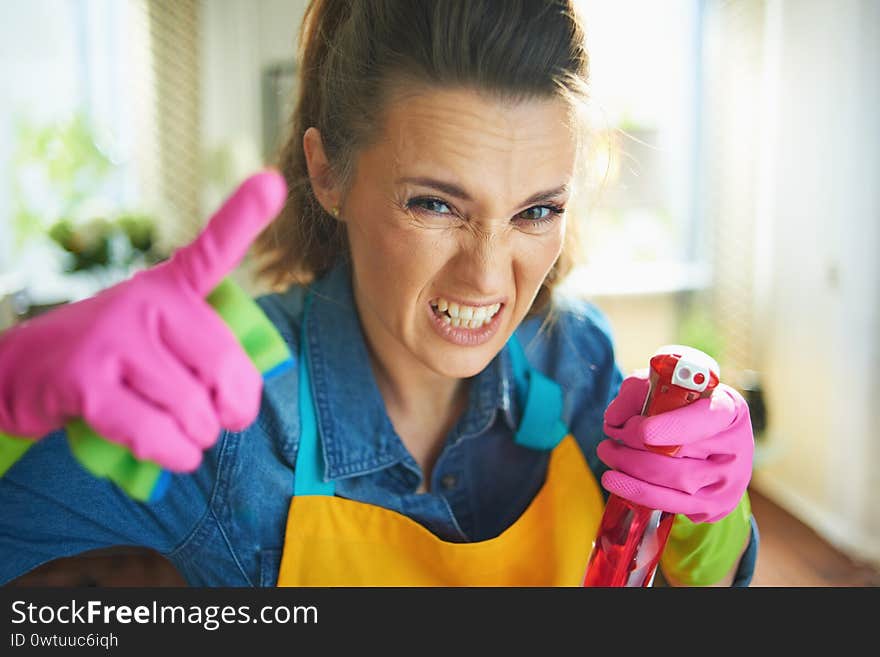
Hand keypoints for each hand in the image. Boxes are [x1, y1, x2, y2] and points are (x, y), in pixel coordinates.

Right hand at [0, 170, 286, 471]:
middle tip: (225, 421)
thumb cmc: (112, 360)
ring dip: (199, 438)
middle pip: (221, 363)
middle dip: (234, 408)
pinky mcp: (86, 380)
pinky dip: (173, 454)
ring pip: (190, 406)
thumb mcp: (158, 340)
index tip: (272, 182)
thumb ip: (202, 357)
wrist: (22, 372)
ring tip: (188, 437)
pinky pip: (153, 431)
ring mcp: (113, 337)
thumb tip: (237, 409)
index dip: (243, 215)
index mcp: (169, 287)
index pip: (212, 250)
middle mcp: (144, 301)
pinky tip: (175, 454)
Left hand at [596, 372, 753, 522]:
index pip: (704, 419)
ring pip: (674, 482)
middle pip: (680, 454)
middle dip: (635, 449)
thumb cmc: (686, 409)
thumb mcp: (666, 388)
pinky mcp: (715, 507)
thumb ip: (638, 392)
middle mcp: (735, 448)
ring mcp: (728, 482)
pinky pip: (672, 504)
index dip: (671, 426)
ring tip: (607, 455)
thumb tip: (614, 418)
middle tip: (608, 441)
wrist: (716, 446)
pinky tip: (616, 482)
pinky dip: (639, 493)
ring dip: (631, 471)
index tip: (640, 430)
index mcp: (728, 411)